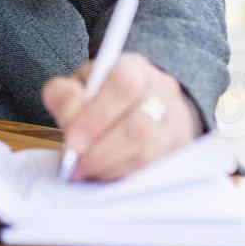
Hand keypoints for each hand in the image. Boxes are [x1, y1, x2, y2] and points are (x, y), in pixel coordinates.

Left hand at [40, 52, 198, 180]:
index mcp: (134, 69)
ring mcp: (176, 123)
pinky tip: (103, 175)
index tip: (72, 141)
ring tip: (85, 171)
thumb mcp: (79, 84)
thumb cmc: (104, 94)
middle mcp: (162, 94)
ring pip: (147, 153)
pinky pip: (152, 170)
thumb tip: (69, 120)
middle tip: (75, 163)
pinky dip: (122, 176)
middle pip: (138, 126)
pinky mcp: (179, 150)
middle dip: (101, 151)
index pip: (124, 86)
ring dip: (109, 167)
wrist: (143, 102)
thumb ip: (65, 96)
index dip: (97, 116)